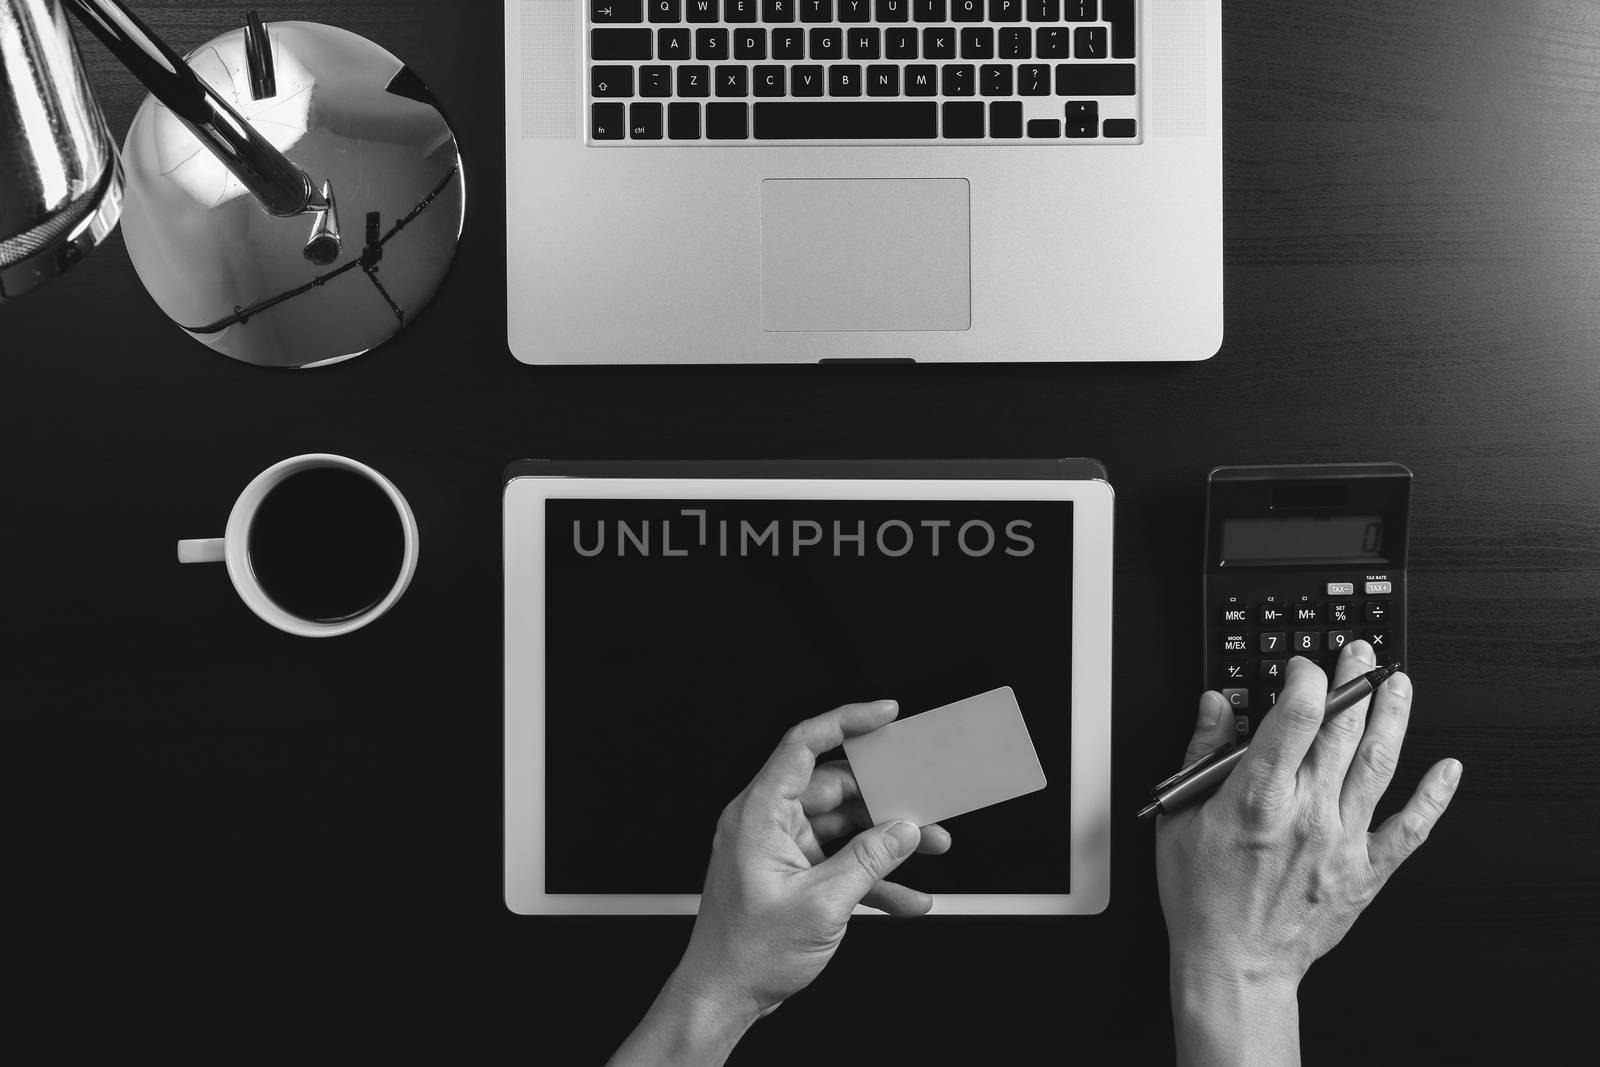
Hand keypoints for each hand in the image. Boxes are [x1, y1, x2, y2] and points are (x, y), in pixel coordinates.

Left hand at [609, 700, 950, 1065]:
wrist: (723, 997)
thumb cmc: (744, 954)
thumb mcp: (820, 905)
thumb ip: (868, 861)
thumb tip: (903, 831)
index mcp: (760, 814)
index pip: (803, 745)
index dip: (846, 721)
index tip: (885, 714)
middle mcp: (768, 824)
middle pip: (836, 788)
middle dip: (885, 798)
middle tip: (924, 799)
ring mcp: (783, 850)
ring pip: (845, 827)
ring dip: (887, 841)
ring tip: (930, 847)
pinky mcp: (795, 875)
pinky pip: (841, 862)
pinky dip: (874, 876)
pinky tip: (908, 896)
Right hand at [1157, 642, 1461, 1065]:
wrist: (1235, 964)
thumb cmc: (1202, 898)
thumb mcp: (1180, 818)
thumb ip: (1201, 755)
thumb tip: (1215, 706)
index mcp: (1257, 797)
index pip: (1295, 715)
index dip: (1306, 678)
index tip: (1303, 666)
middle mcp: (1307, 813)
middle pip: (1340, 729)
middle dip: (1352, 681)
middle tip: (1358, 653)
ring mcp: (1342, 841)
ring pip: (1377, 764)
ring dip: (1393, 717)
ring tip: (1399, 683)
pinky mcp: (1365, 870)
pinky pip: (1410, 829)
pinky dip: (1433, 797)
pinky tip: (1448, 769)